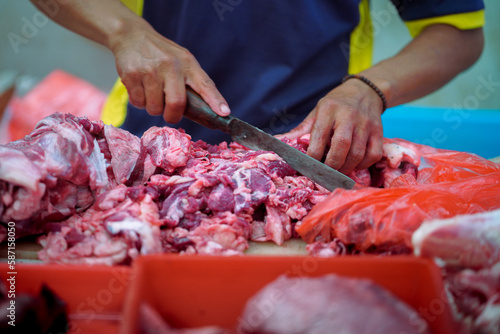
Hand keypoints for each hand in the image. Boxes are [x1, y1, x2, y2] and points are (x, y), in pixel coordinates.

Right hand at [110, 22, 229, 122]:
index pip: (205, 84)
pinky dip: (139, 102)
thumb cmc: (161, 54)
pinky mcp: (131, 75)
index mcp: (187, 63)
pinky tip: (140, 88)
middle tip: (170, 114)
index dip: (215, 100)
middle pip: (176, 103)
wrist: (130, 35)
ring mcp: (150, 70)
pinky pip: (138, 103)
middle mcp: (170, 66)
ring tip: (151, 92)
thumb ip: (193, 82)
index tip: (224, 113)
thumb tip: (206, 111)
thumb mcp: (181, 60)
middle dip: (172, 116)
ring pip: (154, 108)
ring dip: (153, 107)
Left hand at [280, 79, 383, 173]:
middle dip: (331, 164)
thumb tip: (277, 141)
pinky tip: (354, 165)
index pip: (319, 136)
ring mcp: (366, 124)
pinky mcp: (379, 131)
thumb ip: (300, 130)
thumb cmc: (335, 105)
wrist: (364, 91)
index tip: (308, 166)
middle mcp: (348, 116)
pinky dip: (362, 165)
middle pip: (341, 146)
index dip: (313, 155)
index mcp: (328, 110)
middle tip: (325, 172)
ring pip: (357, 153)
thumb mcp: (316, 113)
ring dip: (346, 168)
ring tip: (337, 171)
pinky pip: (373, 154)